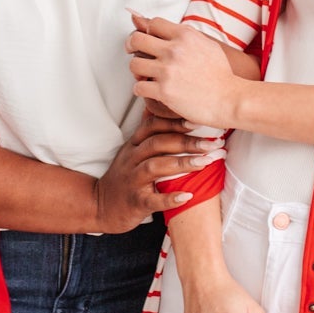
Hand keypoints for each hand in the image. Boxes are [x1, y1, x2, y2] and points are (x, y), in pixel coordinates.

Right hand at [93, 117, 221, 232]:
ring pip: (154, 167)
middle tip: (211, 143)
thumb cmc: (123, 178)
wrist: (102, 207)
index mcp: (133, 146)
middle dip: (186, 141)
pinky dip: (170, 198)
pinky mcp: (134, 202)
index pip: (152, 126)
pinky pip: (152, 199)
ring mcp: (131, 181)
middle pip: (157, 143)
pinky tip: (188, 196)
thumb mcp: (131, 151)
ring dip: (181, 163)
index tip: (197, 120)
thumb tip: (156, 106)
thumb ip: (146, 132)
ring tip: (204, 163)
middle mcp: (131, 160)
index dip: (174, 122)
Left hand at [127, 13, 244, 126]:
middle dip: (132, 46)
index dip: (147, 31)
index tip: (146, 40)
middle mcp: (174, 50)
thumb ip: (185, 35)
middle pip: (137, 40)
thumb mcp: (207, 44)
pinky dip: (140, 90)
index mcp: (185, 35)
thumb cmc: (221, 74)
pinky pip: (138, 87)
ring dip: (137, 71)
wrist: (230, 98)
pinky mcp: (164, 91)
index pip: (153, 24)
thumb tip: (168, 27)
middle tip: (134, 53)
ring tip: (144, 75)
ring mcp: (168, 70)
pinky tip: (149, 91)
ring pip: (134, 64)